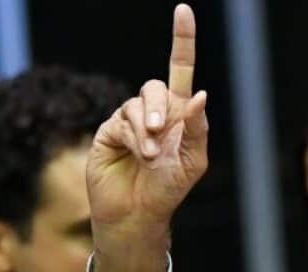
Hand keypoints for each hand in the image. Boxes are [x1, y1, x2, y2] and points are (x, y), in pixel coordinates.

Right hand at [87, 3, 208, 271]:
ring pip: (138, 105)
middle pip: (155, 87)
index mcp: (179, 115)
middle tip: (161, 133)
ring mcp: (129, 121)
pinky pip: (122, 120)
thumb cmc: (169, 190)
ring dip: (147, 130)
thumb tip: (199, 94)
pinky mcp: (108, 132)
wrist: (139, 214)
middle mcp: (153, 113)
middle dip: (160, 108)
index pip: (180, 70)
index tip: (183, 10)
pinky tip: (138, 154)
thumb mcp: (193, 161)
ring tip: (148, 156)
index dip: (182, 40)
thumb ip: (197, 128)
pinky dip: (133, 136)